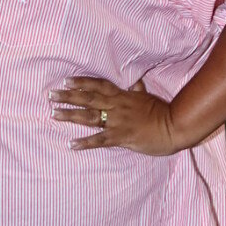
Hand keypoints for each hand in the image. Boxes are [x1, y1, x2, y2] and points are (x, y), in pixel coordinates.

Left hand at [48, 76, 179, 155]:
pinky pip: (100, 140)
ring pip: (90, 116)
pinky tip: (71, 144)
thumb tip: (135, 82)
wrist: (175, 126)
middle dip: (68, 96)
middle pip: (88, 99)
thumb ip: (138, 90)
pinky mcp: (122, 137)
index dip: (81, 82)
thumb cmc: (162, 112)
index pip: (98, 85)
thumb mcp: (148, 97)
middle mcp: (117, 106)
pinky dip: (85, 143)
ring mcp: (118, 121)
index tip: (65, 80)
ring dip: (71, 115)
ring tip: (54, 115)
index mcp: (122, 95)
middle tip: (50, 95)